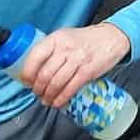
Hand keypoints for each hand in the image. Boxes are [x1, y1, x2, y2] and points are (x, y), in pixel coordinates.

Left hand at [15, 22, 129, 110]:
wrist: (112, 37)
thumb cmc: (86, 39)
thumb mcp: (65, 37)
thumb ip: (51, 51)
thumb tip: (34, 71)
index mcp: (56, 38)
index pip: (34, 57)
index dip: (27, 74)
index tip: (27, 82)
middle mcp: (66, 48)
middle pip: (44, 74)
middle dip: (38, 89)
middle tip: (37, 93)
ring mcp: (78, 59)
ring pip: (56, 83)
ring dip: (48, 96)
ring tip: (46, 100)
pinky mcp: (89, 71)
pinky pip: (71, 88)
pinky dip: (61, 99)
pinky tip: (58, 102)